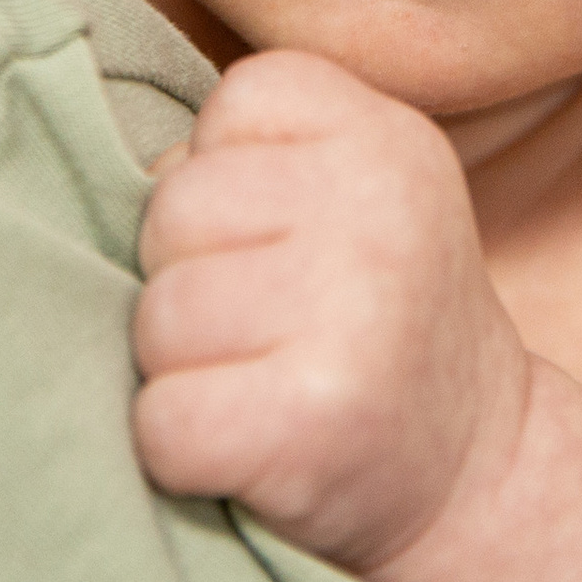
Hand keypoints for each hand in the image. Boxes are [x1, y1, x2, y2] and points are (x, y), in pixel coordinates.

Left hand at [132, 49, 531, 573]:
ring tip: (260, 383)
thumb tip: (105, 185)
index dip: (228, 180)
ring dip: (182, 366)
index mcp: (386, 136)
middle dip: (190, 273)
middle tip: (268, 327)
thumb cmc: (372, 320)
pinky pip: (162, 420)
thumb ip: (254, 156)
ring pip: (157, 315)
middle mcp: (378, 210)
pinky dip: (180, 450)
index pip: (230, 105)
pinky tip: (249, 449)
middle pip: (174, 208)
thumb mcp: (354, 196)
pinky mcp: (309, 423)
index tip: (289, 241)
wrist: (475, 476)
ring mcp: (351, 315)